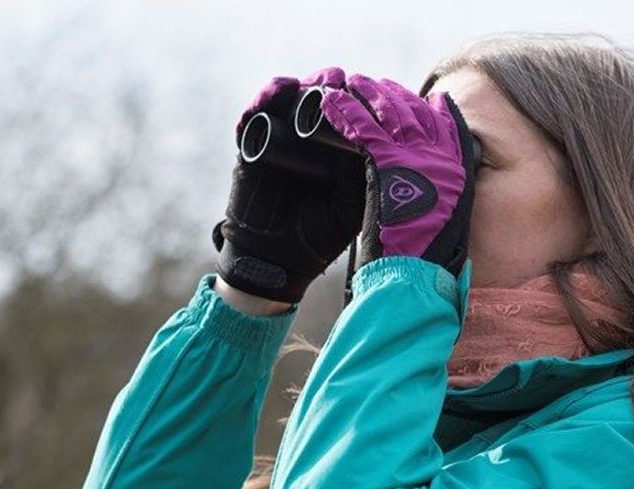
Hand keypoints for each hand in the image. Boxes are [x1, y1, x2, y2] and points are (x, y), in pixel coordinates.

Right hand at [211, 67, 365, 303]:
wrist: (276, 260)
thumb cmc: (318, 237)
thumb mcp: (351, 205)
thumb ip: (363, 174)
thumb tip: (375, 136)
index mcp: (338, 150)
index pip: (352, 111)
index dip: (365, 97)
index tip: (380, 91)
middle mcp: (311, 139)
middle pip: (326, 95)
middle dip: (339, 85)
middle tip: (350, 84)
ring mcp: (280, 138)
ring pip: (294, 95)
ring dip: (310, 83)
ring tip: (324, 84)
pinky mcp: (252, 143)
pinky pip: (258, 111)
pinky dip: (268, 95)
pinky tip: (283, 89)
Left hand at [320, 74, 476, 276]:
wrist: (413, 276)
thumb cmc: (422, 259)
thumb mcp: (439, 221)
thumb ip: (435, 195)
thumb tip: (424, 189)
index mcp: (457, 171)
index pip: (442, 125)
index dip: (422, 108)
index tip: (410, 98)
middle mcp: (441, 157)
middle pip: (414, 112)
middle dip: (391, 95)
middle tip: (373, 85)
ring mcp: (416, 156)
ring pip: (389, 112)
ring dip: (367, 94)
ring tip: (350, 84)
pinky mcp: (387, 162)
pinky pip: (362, 128)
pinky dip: (345, 113)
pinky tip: (330, 103)